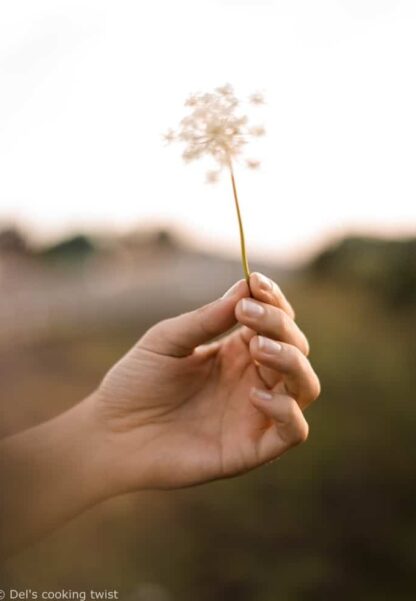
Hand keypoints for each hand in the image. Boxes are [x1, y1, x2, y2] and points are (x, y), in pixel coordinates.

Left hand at [90, 272, 319, 492]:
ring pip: (305, 386)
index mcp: (236, 351)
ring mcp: (255, 414)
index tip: (254, 282)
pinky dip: (287, 410)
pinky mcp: (251, 449)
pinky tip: (254, 394)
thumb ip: (208, 318)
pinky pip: (293, 431)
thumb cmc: (136, 383)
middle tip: (247, 314)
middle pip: (296, 347)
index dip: (274, 300)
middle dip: (280, 324)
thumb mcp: (167, 340)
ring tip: (257, 346)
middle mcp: (253, 379)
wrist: (111, 434)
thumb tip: (247, 286)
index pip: (276, 321)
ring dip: (291, 360)